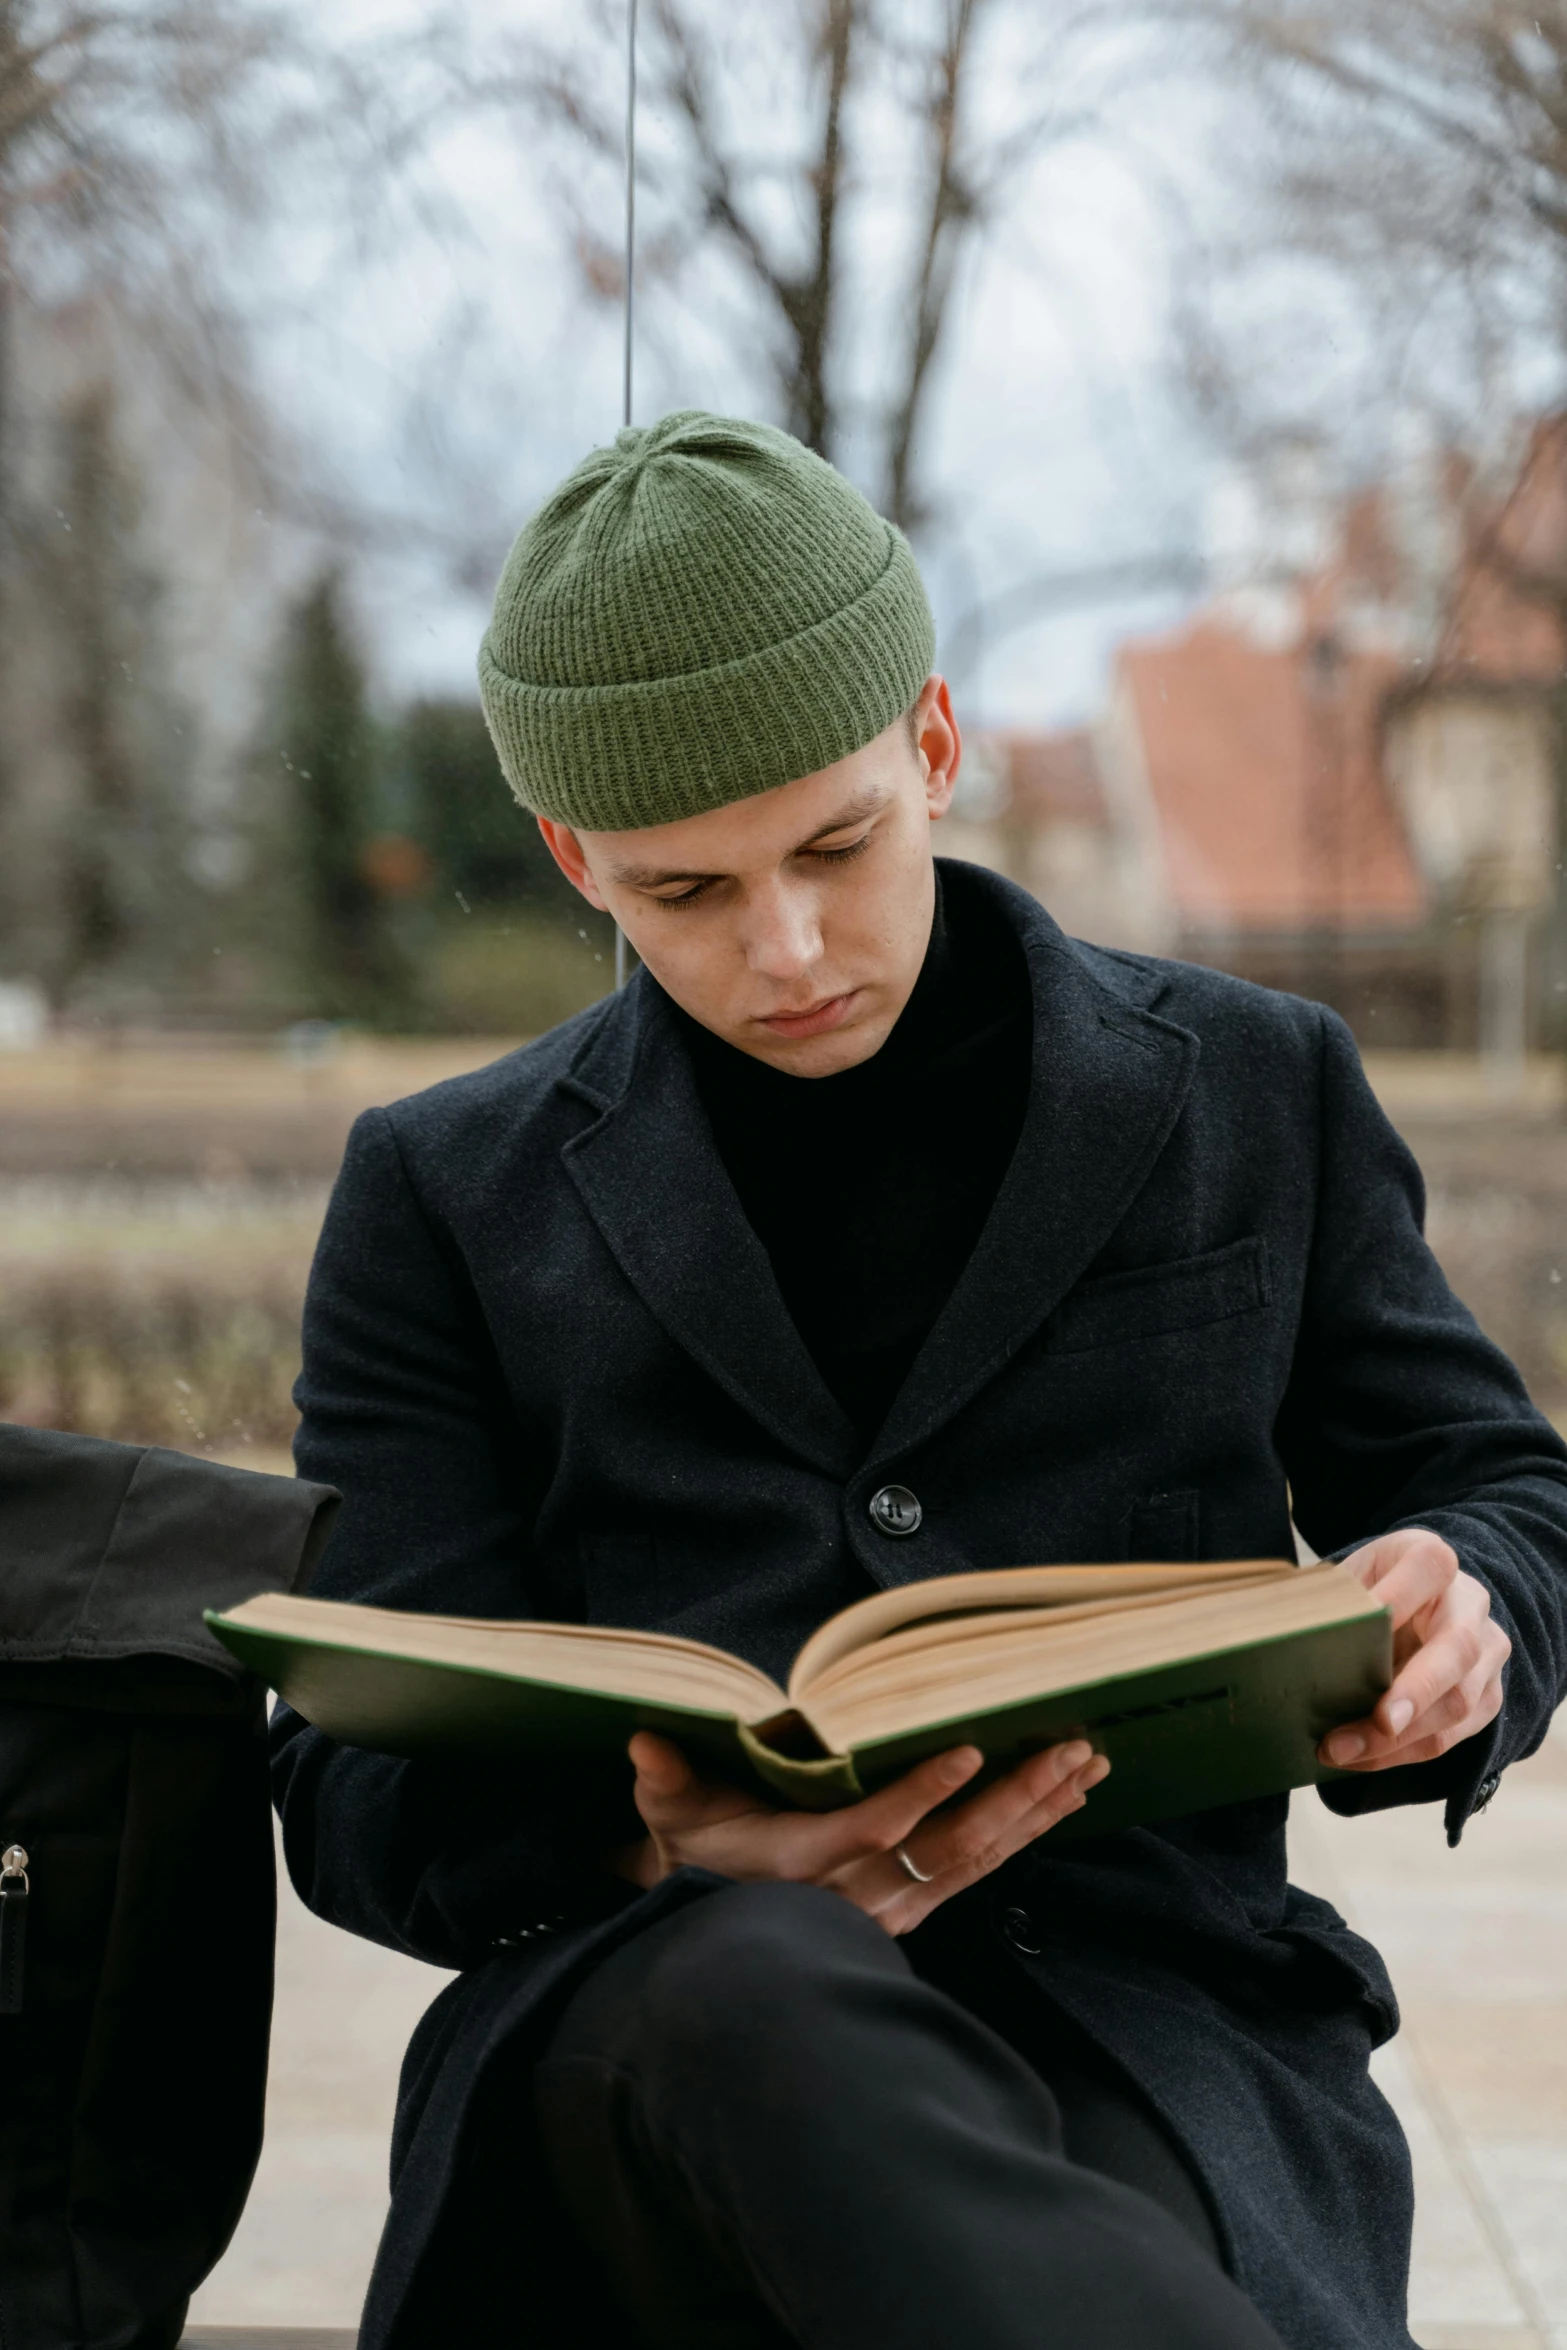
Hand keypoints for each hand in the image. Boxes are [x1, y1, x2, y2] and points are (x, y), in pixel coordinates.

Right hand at [614, 1733, 1109, 1934]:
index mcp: (804, 1863)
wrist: (715, 1942)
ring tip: (1087, 1765)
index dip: (922, 1793)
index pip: (874, 1828)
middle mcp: (861, 1893)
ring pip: (978, 1861)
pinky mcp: (915, 1906)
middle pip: (951, 1846)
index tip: (968, 1751)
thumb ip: (665, 1780)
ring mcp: (895, 1906)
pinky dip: (1026, 1834)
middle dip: (1015, 1797)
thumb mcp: (673, 1820)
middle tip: (1069, 1749)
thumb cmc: (696, 1861)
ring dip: (1036, 1813)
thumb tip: (645, 1740)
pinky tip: (1065, 1801)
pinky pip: (980, 1870)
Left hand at [1318, 1526, 1508, 1772]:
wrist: (1417, 1606)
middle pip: (1457, 1649)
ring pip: (1458, 1704)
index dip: (1399, 1595)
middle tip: (1381, 1720)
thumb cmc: (1370, 1593)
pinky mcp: (1486, 1697)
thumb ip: (1333, 1603)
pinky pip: (1450, 1737)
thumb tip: (1284, 1641)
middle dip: (1417, 1690)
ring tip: (1339, 1750)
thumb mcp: (1350, 1579)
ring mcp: (1486, 1653)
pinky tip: (1358, 1758)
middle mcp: (1469, 1604)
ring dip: (1398, 1738)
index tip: (1365, 1620)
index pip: (1429, 1567)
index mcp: (1431, 1561)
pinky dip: (1400, 1754)